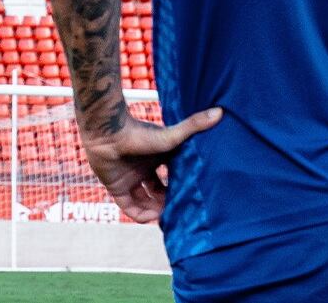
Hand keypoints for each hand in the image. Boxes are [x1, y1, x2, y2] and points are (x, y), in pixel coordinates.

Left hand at [80, 107, 222, 222]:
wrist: (107, 133)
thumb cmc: (139, 133)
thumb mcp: (171, 135)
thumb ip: (194, 125)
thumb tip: (220, 111)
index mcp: (155, 159)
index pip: (170, 178)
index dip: (179, 189)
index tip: (191, 198)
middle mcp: (142, 169)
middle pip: (158, 192)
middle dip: (168, 202)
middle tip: (180, 210)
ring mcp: (128, 179)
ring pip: (145, 201)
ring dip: (156, 210)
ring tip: (168, 215)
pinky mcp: (116, 187)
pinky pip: (129, 207)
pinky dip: (140, 215)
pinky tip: (153, 217)